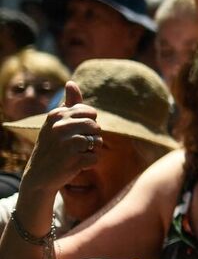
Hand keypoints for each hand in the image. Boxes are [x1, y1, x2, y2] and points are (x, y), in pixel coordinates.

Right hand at [19, 83, 100, 198]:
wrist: (39, 175)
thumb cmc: (53, 146)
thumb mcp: (56, 123)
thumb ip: (69, 104)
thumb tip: (71, 82)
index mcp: (56, 114)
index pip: (90, 112)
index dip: (87, 124)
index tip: (72, 132)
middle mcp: (60, 126)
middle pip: (96, 126)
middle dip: (91, 137)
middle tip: (75, 146)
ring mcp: (66, 142)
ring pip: (98, 141)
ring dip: (91, 150)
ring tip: (76, 154)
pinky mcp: (73, 158)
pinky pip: (96, 157)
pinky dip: (90, 162)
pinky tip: (76, 164)